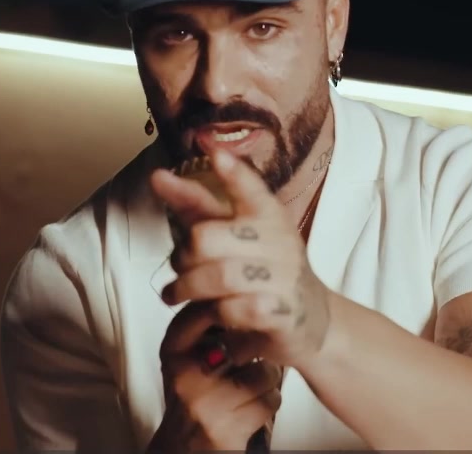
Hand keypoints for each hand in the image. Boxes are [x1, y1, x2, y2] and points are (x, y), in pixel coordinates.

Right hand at [148, 302, 282, 453]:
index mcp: (173, 348)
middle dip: (258, 347)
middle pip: (246, 338)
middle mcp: (184, 373)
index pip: (210, 308)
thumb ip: (209, 323)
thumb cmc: (196, 395)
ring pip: (266, 373)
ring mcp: (204, 402)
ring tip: (249, 389)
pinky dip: (268, 405)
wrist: (184, 448)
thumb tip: (251, 289)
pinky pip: (271, 401)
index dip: (241, 304)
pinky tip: (251, 409)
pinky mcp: (226, 428)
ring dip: (267, 382)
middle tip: (252, 356)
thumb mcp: (189, 355)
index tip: (254, 307)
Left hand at [152, 149, 333, 368]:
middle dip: (183, 257)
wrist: (314, 320)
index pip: (251, 188)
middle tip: (178, 268)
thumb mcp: (234, 234)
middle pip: (209, 238)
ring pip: (219, 275)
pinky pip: (236, 309)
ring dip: (188, 287)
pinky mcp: (284, 312)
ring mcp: (285, 277)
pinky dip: (216, 312)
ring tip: (176, 294)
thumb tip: (157, 176)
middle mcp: (280, 241)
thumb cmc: (264, 271)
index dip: (233, 171)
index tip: (213, 152)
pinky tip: (212, 313)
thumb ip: (196, 207)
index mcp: (269, 215)